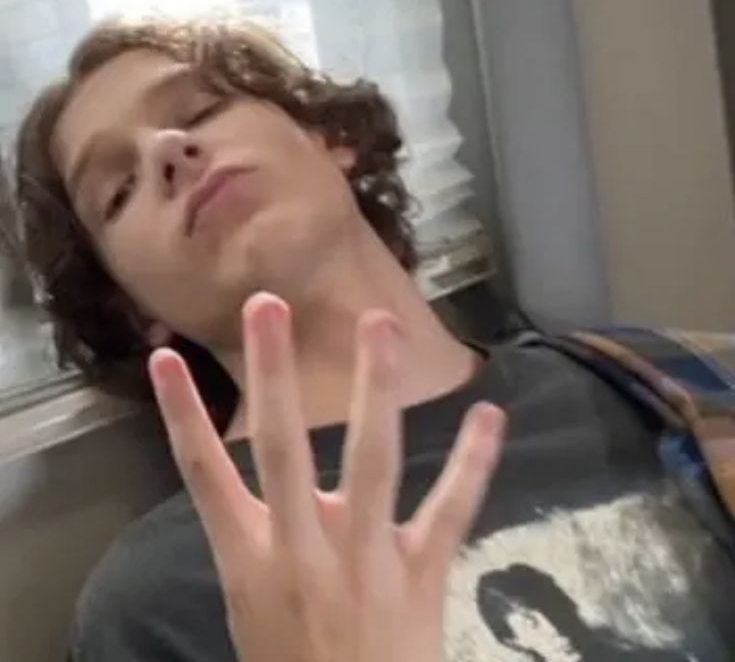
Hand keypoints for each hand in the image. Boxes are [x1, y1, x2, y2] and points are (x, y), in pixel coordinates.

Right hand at [149, 292, 505, 661]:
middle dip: (272, 376)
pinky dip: (472, 461)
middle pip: (282, 448)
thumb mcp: (255, 605)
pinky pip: (451, 509)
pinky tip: (490, 412)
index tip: (164, 360)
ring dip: (374, 387)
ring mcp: (367, 556)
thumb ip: (259, 539)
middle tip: (270, 305)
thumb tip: (260, 480)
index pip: (202, 475)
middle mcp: (304, 547)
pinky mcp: (421, 571)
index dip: (181, 416)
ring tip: (380, 323)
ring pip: (371, 460)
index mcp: (252, 559)